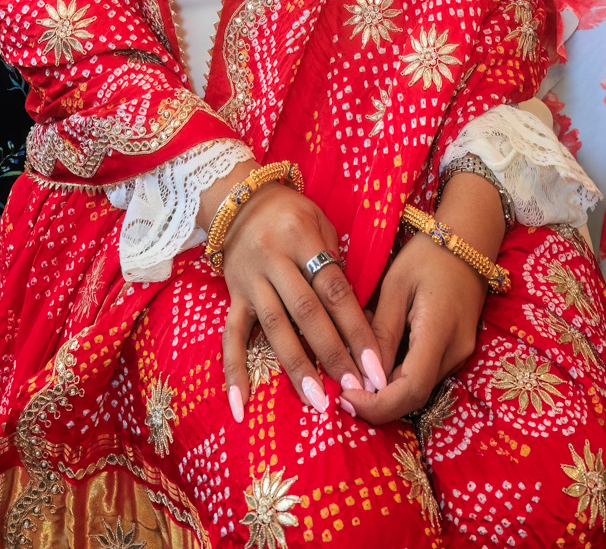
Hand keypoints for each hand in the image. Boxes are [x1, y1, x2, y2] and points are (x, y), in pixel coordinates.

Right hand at [215, 181, 388, 422]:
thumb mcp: (319, 221)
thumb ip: (333, 263)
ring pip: (275, 327)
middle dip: (333, 354)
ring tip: (318, 402)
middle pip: (307, 312)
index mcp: (302, 238)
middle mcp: (274, 259)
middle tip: (355, 390)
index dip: (356, 329)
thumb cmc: (291, 212)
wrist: (239, 199)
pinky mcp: (232, 296)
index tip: (375, 365)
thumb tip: (354, 315)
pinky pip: (231, 337)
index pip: (334, 290)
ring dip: (297, 367)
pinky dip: (233, 372)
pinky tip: (240, 406)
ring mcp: (250, 280)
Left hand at [344, 172, 503, 428]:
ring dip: (387, 386)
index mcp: (440, 331)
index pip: (411, 390)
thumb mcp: (395, 286)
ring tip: (357, 364)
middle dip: (377, 401)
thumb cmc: (426, 255)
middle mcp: (456, 352)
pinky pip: (426, 373)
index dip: (377, 405)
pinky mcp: (458, 351)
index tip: (345, 398)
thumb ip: (381, 333)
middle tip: (343, 389)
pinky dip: (399, 373)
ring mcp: (461, 354)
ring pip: (419, 387)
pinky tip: (380, 353)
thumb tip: (364, 379)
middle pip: (414, 395)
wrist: (467, 239)